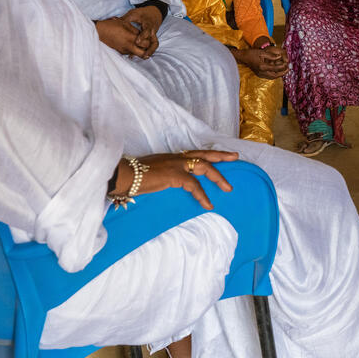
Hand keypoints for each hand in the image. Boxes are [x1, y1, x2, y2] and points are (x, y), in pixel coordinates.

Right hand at [95, 17, 149, 57]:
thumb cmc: (111, 25)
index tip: (148, 37)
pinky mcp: (119, 51)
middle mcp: (128, 46)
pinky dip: (132, 49)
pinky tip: (129, 43)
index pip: (146, 44)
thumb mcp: (125, 24)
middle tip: (145, 43)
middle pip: (142, 53)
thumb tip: (141, 35)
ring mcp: (123, 50)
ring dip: (138, 50)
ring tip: (137, 42)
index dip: (149, 41)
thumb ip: (135, 30)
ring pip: (136, 54)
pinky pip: (129, 52)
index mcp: (131, 38)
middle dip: (146, 49)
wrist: (98, 31)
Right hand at [114, 150, 239, 210]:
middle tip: (235, 157)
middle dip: (221, 155)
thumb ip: (163, 176)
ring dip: (218, 177)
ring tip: (228, 188)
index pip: (194, 153)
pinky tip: (208, 204)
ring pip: (204, 167)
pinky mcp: (175, 175)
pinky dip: (202, 195)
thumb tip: (165, 184)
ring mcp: (176, 164)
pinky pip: (194, 185)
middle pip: (204, 154)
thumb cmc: (132, 177)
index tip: (219, 154)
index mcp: (171, 156)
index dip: (207, 154)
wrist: (122, 175)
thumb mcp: (152, 174)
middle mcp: (176, 158)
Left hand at [122, 5, 162, 56]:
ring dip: (150, 51)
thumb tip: (114, 20)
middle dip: (150, 49)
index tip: (137, 42)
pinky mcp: (152, 38)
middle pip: (154, 41)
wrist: (153, 14)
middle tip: (144, 55)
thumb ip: (126, 19)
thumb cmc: (142, 14)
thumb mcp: (134, 14)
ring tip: (144, 57)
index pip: (146, 31)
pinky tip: (141, 55)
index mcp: (148, 24)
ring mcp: (153, 35)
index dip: (142, 37)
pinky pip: (151, 46)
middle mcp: (153, 31)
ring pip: (154, 45)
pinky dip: (147, 50)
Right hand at [237, 40, 287, 78]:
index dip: (282, 67)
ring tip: (285, 70)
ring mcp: (260, 74)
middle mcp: (261, 72)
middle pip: (274, 75)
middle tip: (288, 69)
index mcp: (262, 66)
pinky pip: (269, 76)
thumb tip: (280, 57)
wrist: (244, 57)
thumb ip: (272, 56)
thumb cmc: (252, 53)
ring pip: (272, 77)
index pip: (275, 68)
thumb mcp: (262, 52)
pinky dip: (274, 74)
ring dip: (279, 74)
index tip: (287, 65)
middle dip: (282, 73)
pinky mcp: (259, 74)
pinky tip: (278, 70)